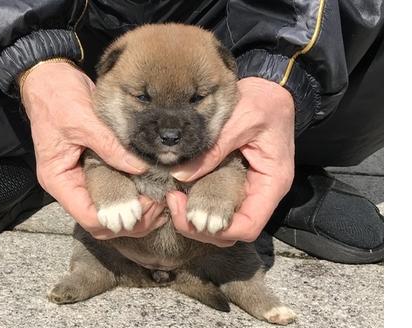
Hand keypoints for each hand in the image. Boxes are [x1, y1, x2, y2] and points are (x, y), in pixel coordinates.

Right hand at [21, 62, 166, 238]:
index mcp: (59, 180)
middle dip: (131, 221)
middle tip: (158, 206)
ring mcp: (81, 178)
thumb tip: (140, 168)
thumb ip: (110, 147)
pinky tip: (151, 189)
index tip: (145, 206)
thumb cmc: (58, 98)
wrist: (50, 78)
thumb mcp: (84, 121)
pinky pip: (114, 189)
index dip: (118, 218)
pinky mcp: (93, 168)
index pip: (89, 217)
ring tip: (159, 200)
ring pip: (110, 211)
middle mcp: (70, 185)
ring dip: (134, 212)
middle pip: (102, 222)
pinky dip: (132, 194)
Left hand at [167, 77, 294, 246]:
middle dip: (201, 228)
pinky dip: (200, 205)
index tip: (188, 213)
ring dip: (198, 220)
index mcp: (272, 183)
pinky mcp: (239, 183)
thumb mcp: (240, 120)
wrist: (272, 90)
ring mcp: (251, 190)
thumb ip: (214, 149)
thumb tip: (180, 175)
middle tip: (173, 202)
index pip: (249, 227)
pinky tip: (183, 191)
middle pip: (234, 232)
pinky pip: (221, 206)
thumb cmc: (263, 102)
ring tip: (175, 197)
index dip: (218, 230)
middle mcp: (263, 193)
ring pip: (225, 224)